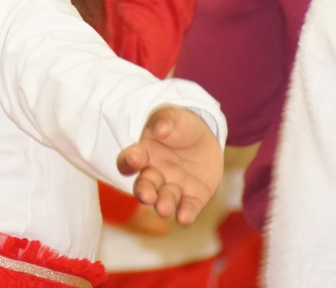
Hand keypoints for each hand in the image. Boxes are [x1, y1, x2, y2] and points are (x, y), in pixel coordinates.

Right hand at [116, 105, 221, 225]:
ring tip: (164, 209)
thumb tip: (158, 129)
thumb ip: (164, 120)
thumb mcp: (173, 116)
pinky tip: (184, 218)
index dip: (129, 161)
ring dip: (163, 205)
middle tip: (147, 195)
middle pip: (144, 186)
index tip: (134, 160)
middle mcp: (154, 174)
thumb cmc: (181, 125)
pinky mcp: (193, 198)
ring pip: (164, 200)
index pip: (129, 161)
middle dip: (144, 192)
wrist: (206, 138)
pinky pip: (187, 208)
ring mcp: (173, 187)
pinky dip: (185, 215)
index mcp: (144, 153)